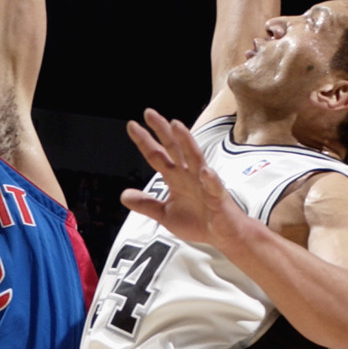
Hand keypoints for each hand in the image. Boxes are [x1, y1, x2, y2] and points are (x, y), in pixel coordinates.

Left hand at [122, 110, 244, 249]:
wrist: (223, 236)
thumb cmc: (199, 222)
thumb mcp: (165, 215)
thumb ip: (146, 204)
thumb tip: (124, 195)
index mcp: (176, 178)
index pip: (157, 156)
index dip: (145, 141)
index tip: (132, 126)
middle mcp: (189, 175)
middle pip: (174, 148)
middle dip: (162, 130)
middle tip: (149, 113)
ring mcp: (204, 183)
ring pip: (194, 157)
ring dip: (186, 142)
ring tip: (176, 126)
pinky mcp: (218, 197)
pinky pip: (214, 186)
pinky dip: (210, 179)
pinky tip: (205, 172)